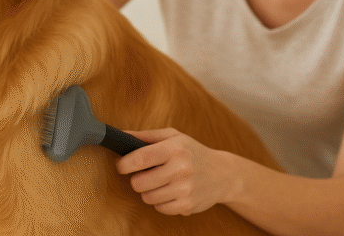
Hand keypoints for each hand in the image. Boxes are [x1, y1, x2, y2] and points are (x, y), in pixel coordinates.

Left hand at [115, 128, 230, 215]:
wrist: (222, 173)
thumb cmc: (192, 152)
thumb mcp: (173, 136)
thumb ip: (146, 136)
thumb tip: (121, 135)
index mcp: (175, 148)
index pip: (140, 158)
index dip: (124, 164)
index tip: (121, 166)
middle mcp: (181, 168)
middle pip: (139, 182)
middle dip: (137, 180)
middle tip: (145, 174)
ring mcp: (185, 189)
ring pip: (147, 197)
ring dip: (149, 191)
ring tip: (160, 182)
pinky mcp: (187, 205)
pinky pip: (159, 208)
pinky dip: (160, 202)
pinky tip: (170, 191)